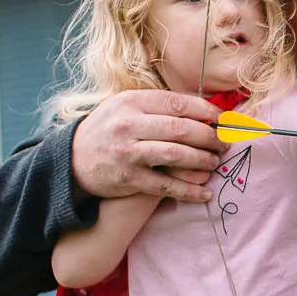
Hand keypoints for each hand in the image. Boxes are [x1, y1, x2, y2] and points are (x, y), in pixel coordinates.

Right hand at [71, 89, 227, 202]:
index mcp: (132, 102)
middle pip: (181, 129)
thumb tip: (204, 108)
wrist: (72, 159)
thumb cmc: (110, 129)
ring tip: (215, 164)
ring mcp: (128, 152)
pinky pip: (166, 185)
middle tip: (224, 145)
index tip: (222, 121)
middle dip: (209, 137)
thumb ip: (159, 106)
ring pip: (176, 155)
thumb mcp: (126, 107)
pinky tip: (205, 193)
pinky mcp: (128, 178)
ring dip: (202, 161)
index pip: (178, 103)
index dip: (206, 112)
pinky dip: (189, 191)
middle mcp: (129, 125)